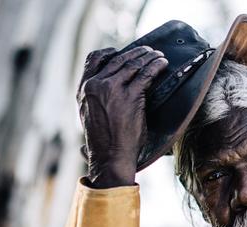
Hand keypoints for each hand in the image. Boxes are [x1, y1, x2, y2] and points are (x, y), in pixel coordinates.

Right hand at [76, 46, 168, 187]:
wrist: (110, 156)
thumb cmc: (104, 142)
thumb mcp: (89, 116)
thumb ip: (95, 99)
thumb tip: (104, 92)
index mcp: (84, 89)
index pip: (94, 59)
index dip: (110, 52)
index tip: (122, 52)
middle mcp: (95, 85)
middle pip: (118, 59)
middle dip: (136, 53)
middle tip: (148, 51)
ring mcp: (112, 89)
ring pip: (133, 64)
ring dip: (148, 57)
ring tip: (158, 56)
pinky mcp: (130, 96)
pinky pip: (146, 74)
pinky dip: (156, 66)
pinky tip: (163, 64)